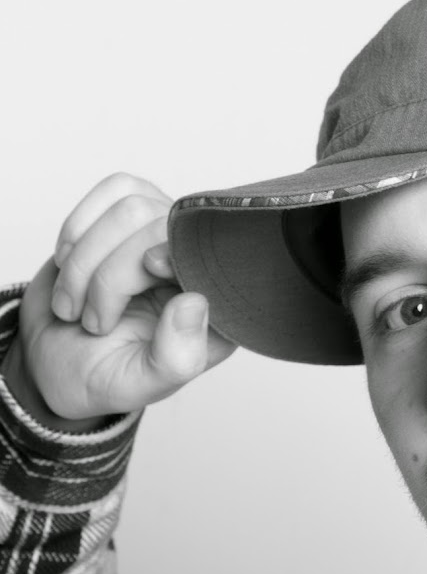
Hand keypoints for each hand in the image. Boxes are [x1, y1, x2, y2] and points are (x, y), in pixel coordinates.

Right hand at [9, 172, 236, 422]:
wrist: (59, 360)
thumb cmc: (106, 374)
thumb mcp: (140, 384)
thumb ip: (175, 358)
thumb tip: (196, 303)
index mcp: (220, 305)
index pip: (210, 256)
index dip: (171, 255)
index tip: (140, 282)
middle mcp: (200, 263)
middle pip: (160, 227)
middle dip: (108, 276)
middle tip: (92, 321)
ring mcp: (169, 235)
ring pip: (131, 207)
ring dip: (85, 258)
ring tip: (75, 303)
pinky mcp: (138, 214)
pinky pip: (115, 189)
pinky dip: (80, 227)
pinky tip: (72, 263)